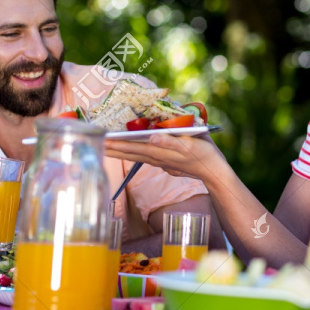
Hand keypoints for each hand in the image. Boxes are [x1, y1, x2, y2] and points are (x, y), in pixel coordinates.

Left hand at [105, 133, 230, 182]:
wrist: (214, 172)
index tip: (102, 140)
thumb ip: (170, 141)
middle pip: (129, 153)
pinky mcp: (165, 161)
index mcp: (159, 152)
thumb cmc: (203, 155)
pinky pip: (143, 156)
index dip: (116, 143)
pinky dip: (132, 152)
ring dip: (119, 151)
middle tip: (94, 143)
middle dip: (112, 148)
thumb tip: (151, 137)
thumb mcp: (189, 145)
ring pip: (135, 155)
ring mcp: (160, 161)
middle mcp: (156, 158)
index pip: (132, 147)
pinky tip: (128, 150)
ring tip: (105, 147)